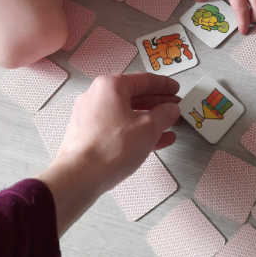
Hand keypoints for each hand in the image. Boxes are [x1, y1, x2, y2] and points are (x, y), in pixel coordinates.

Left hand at [39, 73, 179, 234]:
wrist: (79, 176)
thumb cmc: (112, 146)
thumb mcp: (149, 128)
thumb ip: (165, 114)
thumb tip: (171, 109)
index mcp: (110, 86)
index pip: (144, 80)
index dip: (164, 85)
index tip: (176, 89)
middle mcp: (97, 96)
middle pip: (134, 96)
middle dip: (157, 103)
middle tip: (174, 108)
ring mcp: (90, 116)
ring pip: (126, 113)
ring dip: (149, 119)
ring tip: (168, 126)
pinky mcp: (88, 134)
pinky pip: (117, 127)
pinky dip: (135, 131)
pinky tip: (154, 141)